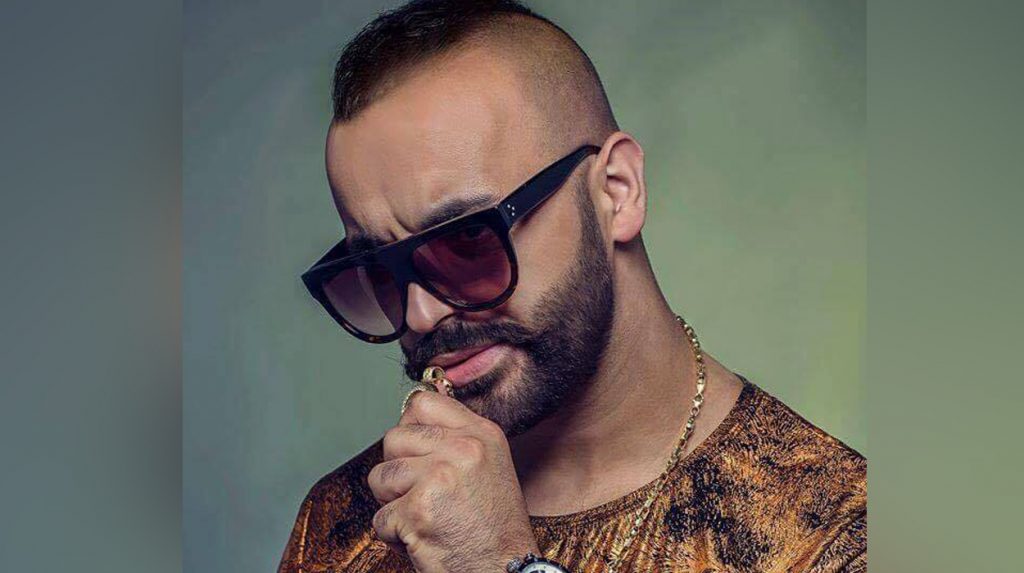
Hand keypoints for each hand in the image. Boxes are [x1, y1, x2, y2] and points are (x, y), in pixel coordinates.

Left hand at [368, 387, 538, 571]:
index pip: (423, 403)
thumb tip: (412, 413)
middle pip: (393, 438)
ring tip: (424, 518)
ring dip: (392, 504)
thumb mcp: (489, 465)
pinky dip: (394, 536)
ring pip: (380, 476)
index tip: (416, 452)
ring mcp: (440, 477)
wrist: (505, 571)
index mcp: (482, 434)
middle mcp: (464, 448)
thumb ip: (455, 438)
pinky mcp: (419, 510)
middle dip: (397, 472)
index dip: (409, 428)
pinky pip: (380, 517)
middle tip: (423, 496)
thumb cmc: (495, 529)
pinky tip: (423, 539)